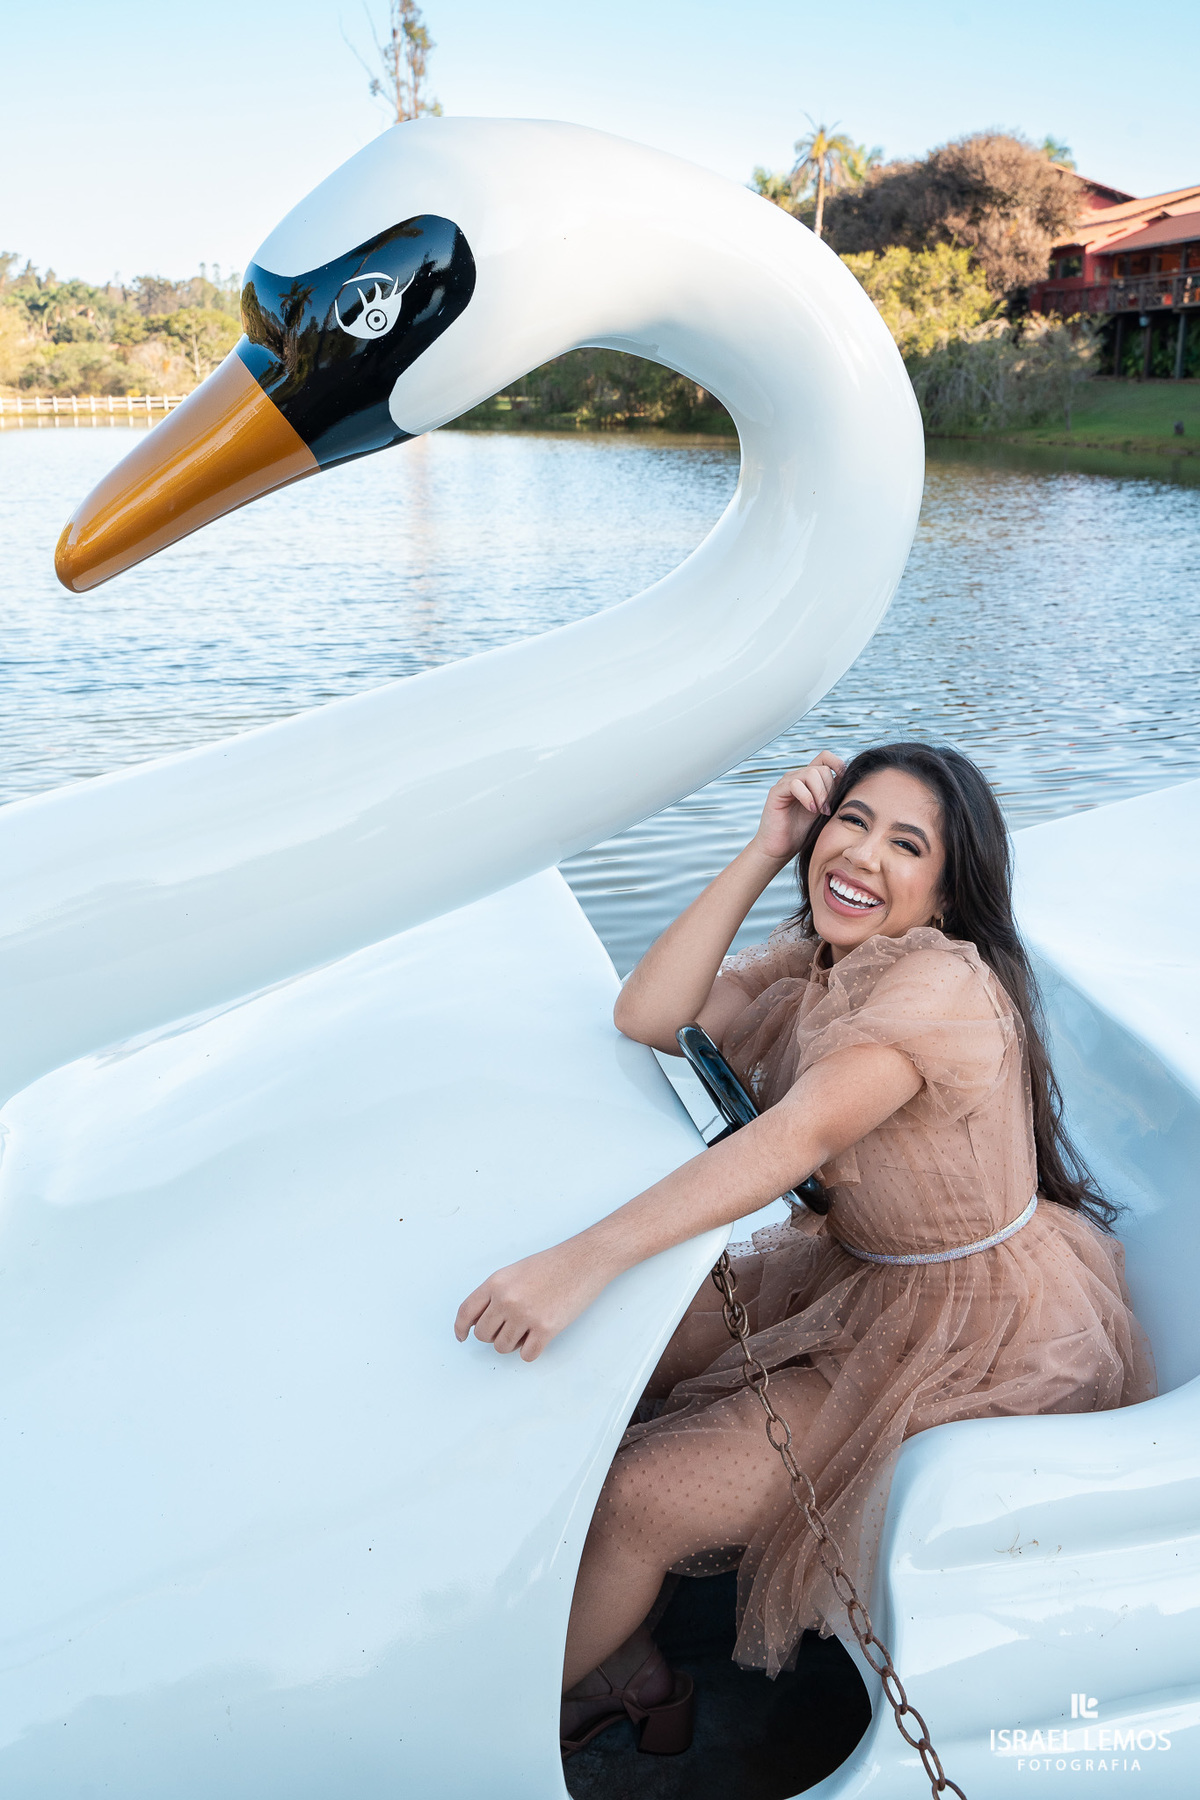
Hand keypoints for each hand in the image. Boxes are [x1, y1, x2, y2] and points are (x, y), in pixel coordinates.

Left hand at [454, 1236, 614, 1362]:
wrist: (583, 1261)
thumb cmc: (551, 1265)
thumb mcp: (514, 1272)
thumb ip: (494, 1293)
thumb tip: (478, 1320)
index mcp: (496, 1283)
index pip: (465, 1312)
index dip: (460, 1328)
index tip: (462, 1336)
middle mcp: (507, 1299)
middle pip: (483, 1335)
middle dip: (494, 1335)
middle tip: (511, 1327)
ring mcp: (526, 1315)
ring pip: (503, 1348)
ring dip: (513, 1344)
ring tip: (528, 1329)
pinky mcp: (546, 1329)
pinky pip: (527, 1355)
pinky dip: (531, 1351)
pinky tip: (539, 1337)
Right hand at [752, 751, 845, 861]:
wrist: (781, 848)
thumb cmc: (803, 832)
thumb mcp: (826, 810)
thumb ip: (835, 794)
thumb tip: (852, 781)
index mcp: (810, 779)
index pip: (825, 757)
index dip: (838, 765)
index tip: (843, 787)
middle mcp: (798, 777)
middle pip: (822, 768)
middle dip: (830, 789)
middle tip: (828, 810)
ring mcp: (786, 782)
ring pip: (811, 773)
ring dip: (821, 794)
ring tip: (821, 811)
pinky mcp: (777, 791)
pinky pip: (796, 784)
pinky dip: (807, 797)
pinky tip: (811, 810)